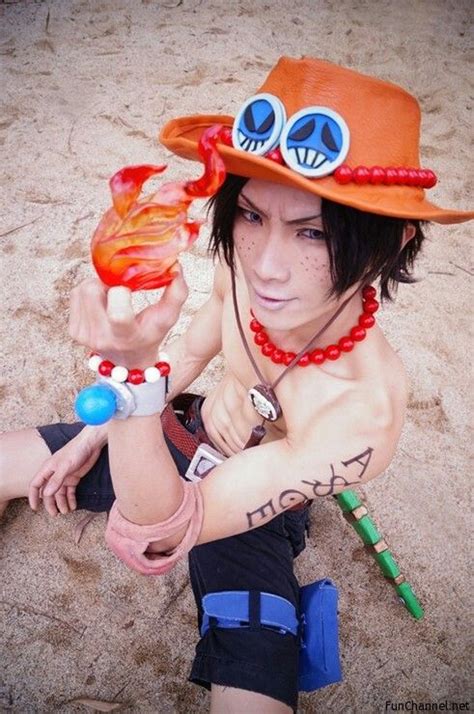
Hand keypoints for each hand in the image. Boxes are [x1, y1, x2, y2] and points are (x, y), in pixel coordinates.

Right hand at [28, 428, 104, 515]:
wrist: (91, 444)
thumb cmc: (76, 451)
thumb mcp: (65, 466)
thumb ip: (56, 480)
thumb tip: (46, 494)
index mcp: (47, 469)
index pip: (36, 485)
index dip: (33, 497)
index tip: (35, 508)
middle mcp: (54, 474)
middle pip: (48, 492)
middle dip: (50, 504)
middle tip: (55, 514)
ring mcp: (64, 476)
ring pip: (59, 493)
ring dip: (61, 503)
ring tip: (66, 511)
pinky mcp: (74, 477)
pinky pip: (70, 491)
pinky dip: (71, 499)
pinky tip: (73, 506)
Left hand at [69, 267, 187, 367]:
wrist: (129, 361)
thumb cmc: (150, 335)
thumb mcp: (168, 318)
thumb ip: (177, 293)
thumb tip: (175, 266)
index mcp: (126, 336)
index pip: (117, 312)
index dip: (121, 289)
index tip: (131, 288)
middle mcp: (101, 338)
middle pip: (92, 291)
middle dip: (107, 282)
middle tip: (121, 286)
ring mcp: (84, 335)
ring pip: (83, 289)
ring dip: (99, 285)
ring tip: (113, 294)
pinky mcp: (74, 331)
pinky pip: (76, 295)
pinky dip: (89, 292)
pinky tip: (103, 301)